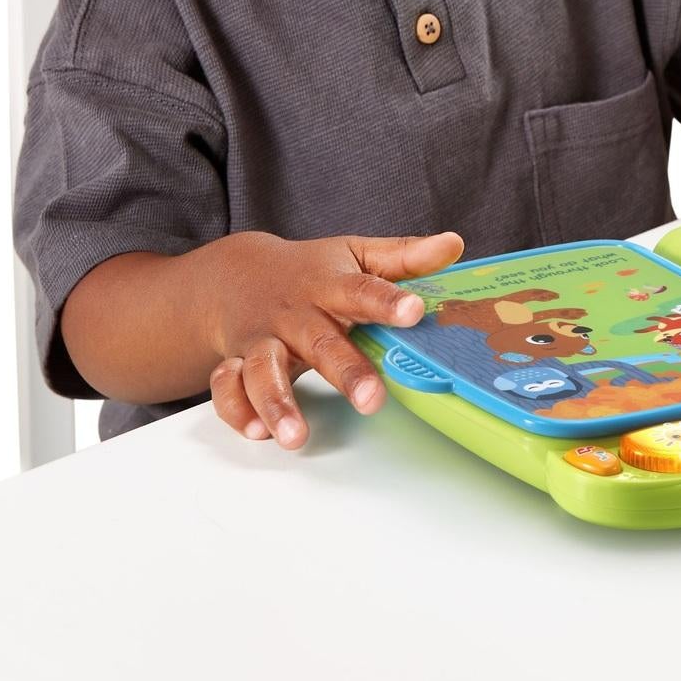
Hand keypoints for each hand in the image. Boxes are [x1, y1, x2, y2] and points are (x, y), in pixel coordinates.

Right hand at [205, 229, 463, 449]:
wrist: (235, 276)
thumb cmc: (309, 272)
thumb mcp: (355, 254)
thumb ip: (403, 258)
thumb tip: (454, 245)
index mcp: (328, 286)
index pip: (362, 289)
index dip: (389, 300)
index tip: (416, 311)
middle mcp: (294, 315)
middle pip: (318, 342)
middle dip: (345, 370)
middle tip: (372, 399)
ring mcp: (261, 341)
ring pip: (262, 370)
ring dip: (277, 401)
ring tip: (296, 436)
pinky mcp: (235, 364)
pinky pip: (226, 390)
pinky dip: (237, 410)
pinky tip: (257, 431)